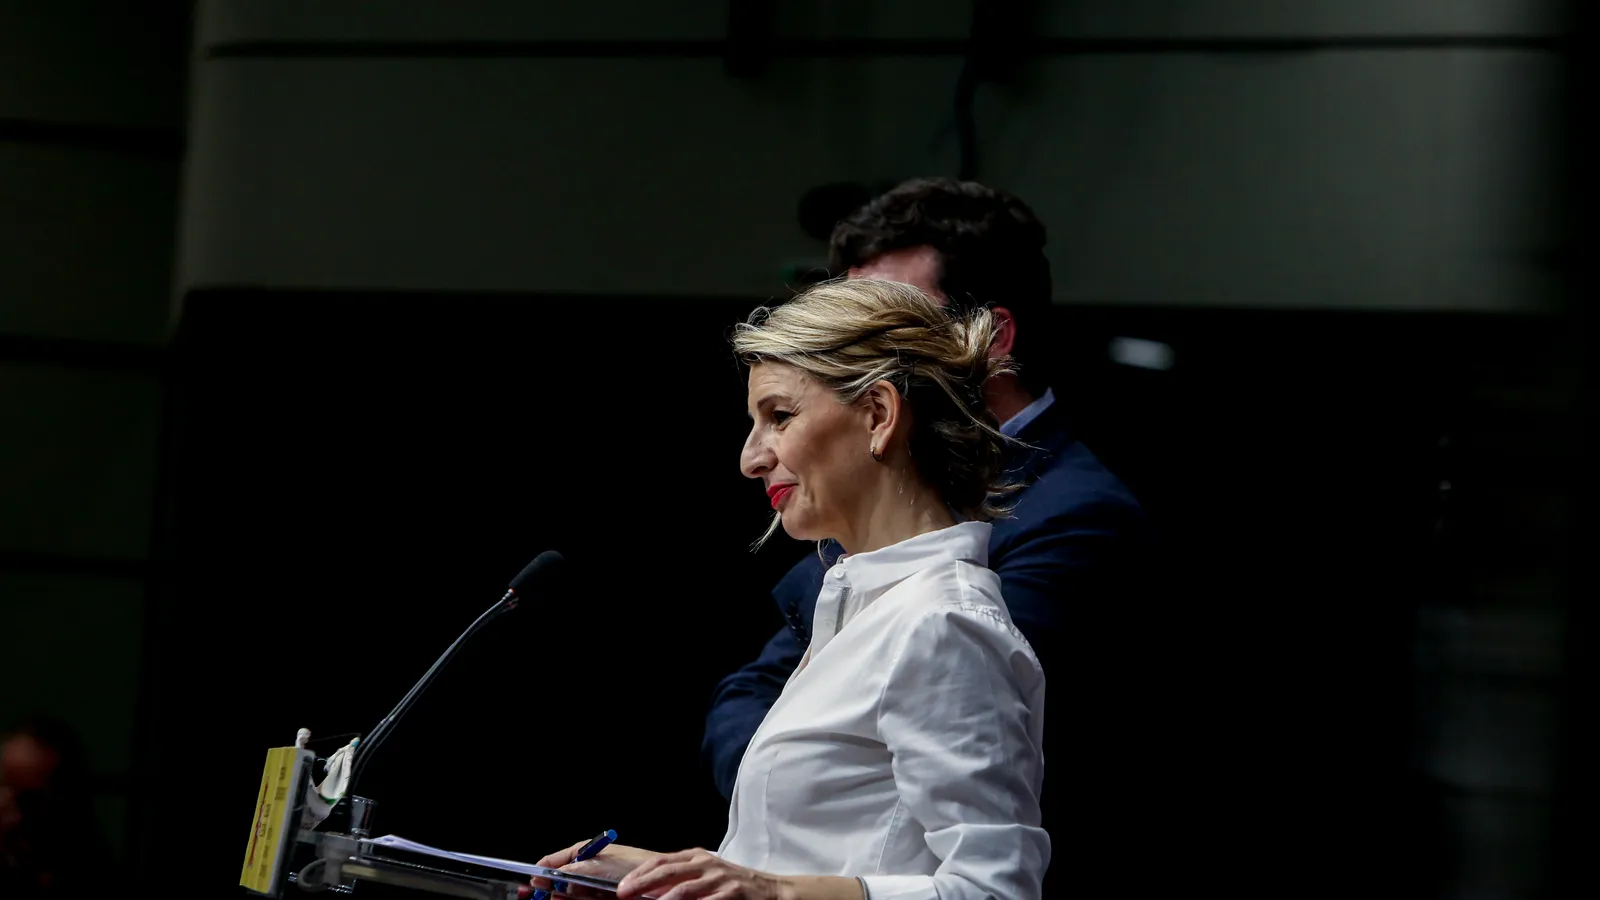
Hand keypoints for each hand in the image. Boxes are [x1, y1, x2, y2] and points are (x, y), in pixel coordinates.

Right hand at [531, 840, 660, 899]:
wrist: (660, 884)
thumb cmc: (632, 867)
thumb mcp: (594, 868)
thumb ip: (566, 874)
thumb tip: (539, 878)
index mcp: (581, 853)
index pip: (550, 862)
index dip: (537, 874)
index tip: (527, 888)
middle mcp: (584, 870)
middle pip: (558, 884)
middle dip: (555, 892)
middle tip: (552, 897)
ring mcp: (592, 887)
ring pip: (571, 897)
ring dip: (571, 899)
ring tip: (583, 896)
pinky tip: (590, 899)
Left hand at [616, 848, 786, 899]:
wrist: (770, 891)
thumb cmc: (732, 884)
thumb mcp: (706, 875)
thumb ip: (680, 879)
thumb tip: (648, 891)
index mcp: (697, 857)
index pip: (662, 861)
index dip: (640, 874)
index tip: (622, 887)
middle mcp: (706, 865)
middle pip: (668, 872)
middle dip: (643, 883)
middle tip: (624, 894)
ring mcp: (720, 879)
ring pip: (685, 889)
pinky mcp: (733, 894)